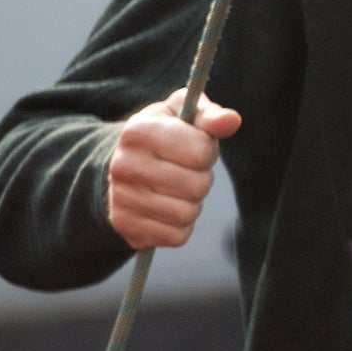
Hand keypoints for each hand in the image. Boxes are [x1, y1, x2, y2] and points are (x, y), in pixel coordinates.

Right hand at [106, 89, 240, 250]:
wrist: (123, 165)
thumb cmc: (165, 135)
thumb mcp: (183, 114)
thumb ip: (210, 116)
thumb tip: (231, 120)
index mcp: (138, 131)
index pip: (201, 152)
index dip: (207, 151)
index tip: (194, 147)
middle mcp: (123, 166)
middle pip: (197, 186)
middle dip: (201, 179)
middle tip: (186, 171)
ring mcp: (120, 198)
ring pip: (187, 213)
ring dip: (192, 203)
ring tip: (176, 189)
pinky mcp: (126, 227)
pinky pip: (177, 236)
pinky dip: (181, 225)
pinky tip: (167, 207)